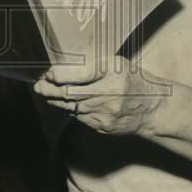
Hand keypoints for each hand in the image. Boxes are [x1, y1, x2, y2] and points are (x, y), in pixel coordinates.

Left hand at [32, 56, 169, 136]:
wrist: (153, 108)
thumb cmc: (133, 80)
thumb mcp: (116, 64)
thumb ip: (92, 65)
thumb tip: (62, 68)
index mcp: (112, 73)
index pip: (80, 74)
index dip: (60, 74)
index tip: (48, 72)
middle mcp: (108, 94)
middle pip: (71, 94)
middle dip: (50, 89)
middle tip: (38, 85)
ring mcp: (105, 114)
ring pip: (72, 107)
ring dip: (56, 100)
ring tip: (45, 92)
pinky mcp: (103, 127)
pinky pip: (80, 117)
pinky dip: (71, 109)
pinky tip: (65, 102)